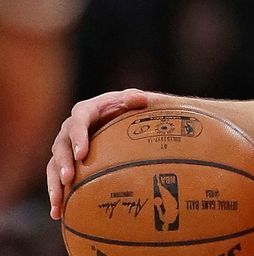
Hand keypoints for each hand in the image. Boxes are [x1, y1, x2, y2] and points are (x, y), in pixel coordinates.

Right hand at [46, 88, 147, 219]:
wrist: (116, 115)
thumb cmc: (124, 106)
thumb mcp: (129, 99)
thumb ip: (133, 98)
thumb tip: (142, 99)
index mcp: (84, 111)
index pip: (78, 123)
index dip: (78, 138)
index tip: (81, 154)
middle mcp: (69, 129)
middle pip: (61, 146)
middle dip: (63, 163)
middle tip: (68, 179)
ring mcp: (64, 147)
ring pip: (53, 166)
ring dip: (54, 184)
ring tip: (58, 203)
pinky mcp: (63, 162)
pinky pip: (55, 179)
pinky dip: (56, 195)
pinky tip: (57, 213)